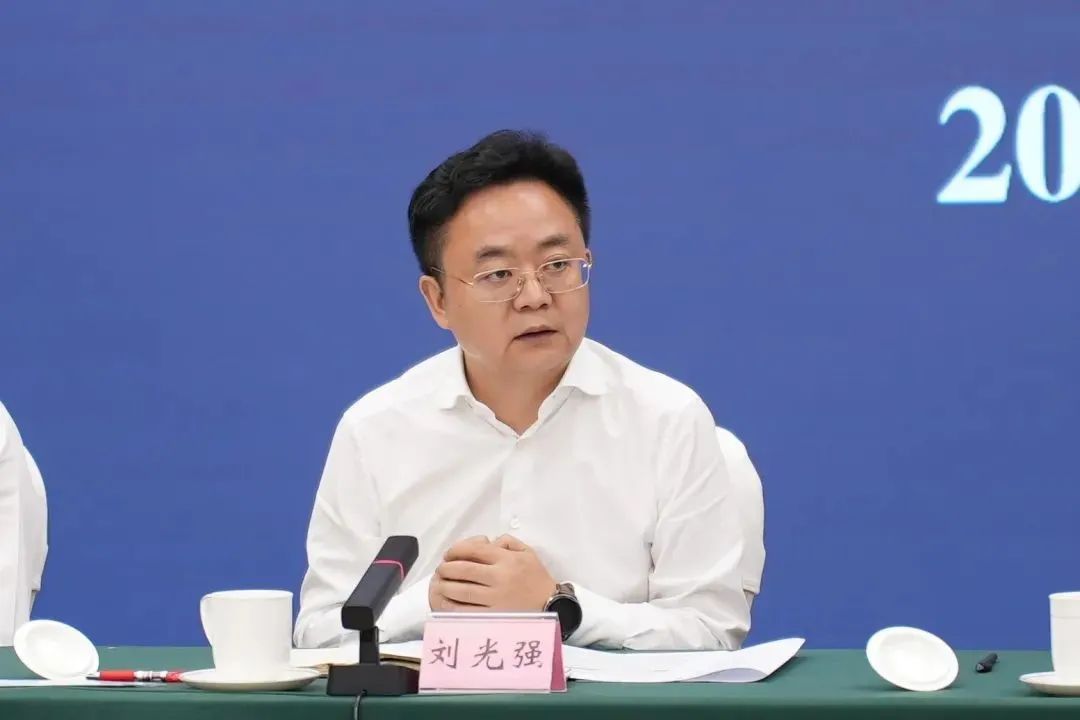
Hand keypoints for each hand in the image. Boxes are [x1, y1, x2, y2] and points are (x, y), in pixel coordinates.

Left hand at [431, 534, 555, 611]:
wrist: (551, 604)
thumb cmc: (536, 577)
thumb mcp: (527, 552)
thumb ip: (507, 542)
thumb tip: (486, 541)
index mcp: (506, 560)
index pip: (474, 550)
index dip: (456, 550)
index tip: (448, 554)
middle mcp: (499, 577)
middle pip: (464, 570)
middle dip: (447, 568)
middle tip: (441, 569)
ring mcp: (495, 598)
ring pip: (462, 591)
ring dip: (446, 586)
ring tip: (441, 584)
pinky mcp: (494, 616)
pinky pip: (467, 611)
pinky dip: (453, 606)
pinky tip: (447, 602)